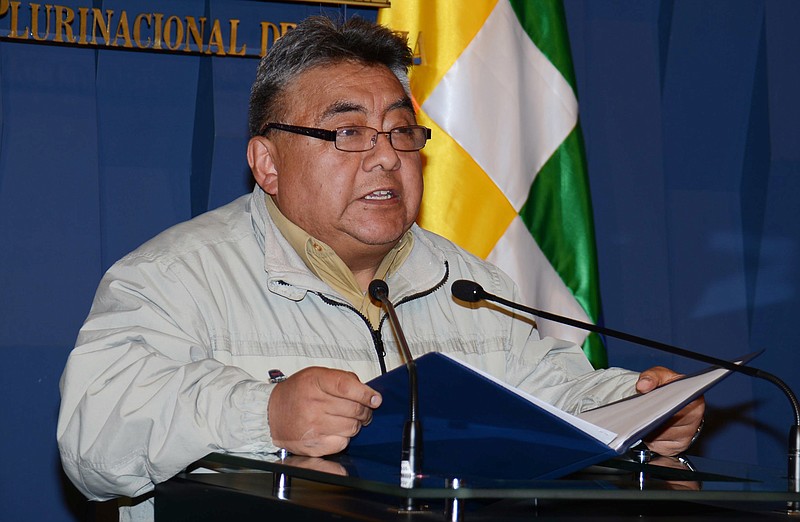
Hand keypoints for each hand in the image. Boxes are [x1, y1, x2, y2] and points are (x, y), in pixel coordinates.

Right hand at [267, 367, 381, 456]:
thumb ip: (343, 379)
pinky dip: (344, 438)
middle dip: (365, 410)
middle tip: (363, 410)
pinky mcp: (313, 445)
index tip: (375, 399)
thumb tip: (368, 392)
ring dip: (355, 424)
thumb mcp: (317, 375)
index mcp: (315, 382)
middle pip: (354, 409)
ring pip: (352, 427)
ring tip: (347, 419)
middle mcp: (313, 403)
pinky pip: (343, 443)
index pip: (348, 387)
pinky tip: (335, 430)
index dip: (366, 394)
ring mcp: (313, 426)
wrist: (270, 414)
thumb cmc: (297, 393)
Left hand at [636, 366, 705, 455]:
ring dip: (648, 429)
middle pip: (670, 423)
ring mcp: (686, 436)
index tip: (653, 406)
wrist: (666, 403)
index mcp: (695, 399)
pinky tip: (645, 430)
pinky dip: (648, 439)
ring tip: (642, 419)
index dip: (666, 406)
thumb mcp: (660, 375)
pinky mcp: (675, 447)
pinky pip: (657, 445)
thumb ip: (651, 376)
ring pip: (661, 435)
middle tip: (640, 412)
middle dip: (653, 417)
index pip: (682, 405)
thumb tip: (643, 385)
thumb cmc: (666, 388)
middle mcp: (694, 419)